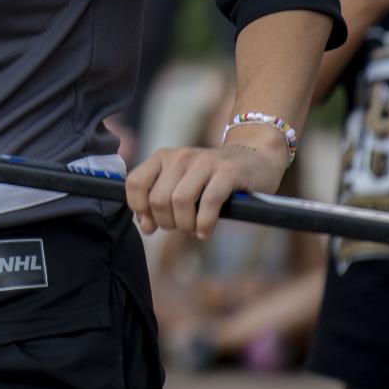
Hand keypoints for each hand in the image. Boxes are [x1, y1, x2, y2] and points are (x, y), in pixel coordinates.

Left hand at [127, 140, 285, 239]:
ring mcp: (204, 162)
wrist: (254, 157)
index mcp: (163, 157)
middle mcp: (180, 156)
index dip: (140, 208)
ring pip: (179, 201)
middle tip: (180, 226)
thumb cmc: (212, 179)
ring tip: (193, 229)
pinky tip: (205, 231)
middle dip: (166, 222)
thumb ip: (159, 203)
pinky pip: (209, 202)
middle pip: (158, 198)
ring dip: (184, 224)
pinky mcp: (227, 171)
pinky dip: (204, 223)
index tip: (153, 221)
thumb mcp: (181, 185)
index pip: (135, 183)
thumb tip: (146, 227)